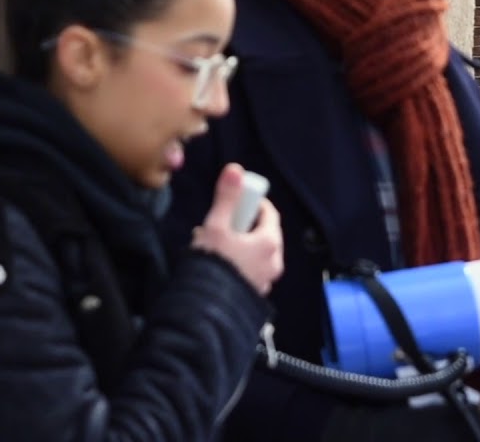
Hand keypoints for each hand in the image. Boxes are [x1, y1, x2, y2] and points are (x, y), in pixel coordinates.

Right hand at [191, 164, 283, 294]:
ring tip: (213, 244)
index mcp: (269, 243)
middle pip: (263, 234)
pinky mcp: (254, 295)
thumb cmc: (213, 263)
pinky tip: (216, 264)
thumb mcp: (216, 226)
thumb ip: (227, 198)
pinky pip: (250, 270)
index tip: (238, 200)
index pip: (269, 213)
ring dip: (239, 245)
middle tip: (221, 223)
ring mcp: (266, 281)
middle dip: (243, 225)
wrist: (206, 309)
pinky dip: (238, 262)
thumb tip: (235, 170)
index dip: (254, 203)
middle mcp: (274, 262)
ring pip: (256, 253)